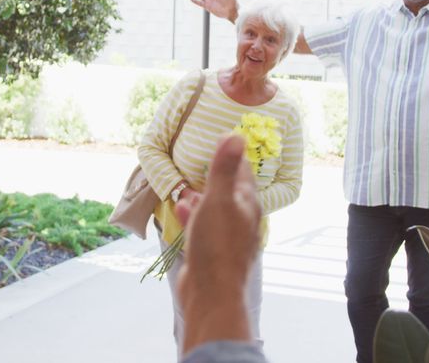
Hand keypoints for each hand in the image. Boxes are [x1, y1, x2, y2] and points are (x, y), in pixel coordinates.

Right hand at [175, 134, 259, 352]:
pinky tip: (182, 209)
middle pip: (230, 190)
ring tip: (186, 186)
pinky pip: (204, 226)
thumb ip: (224, 168)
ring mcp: (228, 237)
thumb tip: (236, 136)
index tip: (219, 138)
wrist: (211, 293)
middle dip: (215, 176)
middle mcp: (242, 219)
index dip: (231, 154)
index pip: (243, 170)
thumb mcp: (219, 200)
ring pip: (216, 209)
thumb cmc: (217, 244)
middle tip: (200, 160)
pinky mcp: (213, 252)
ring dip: (202, 196)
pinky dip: (194, 214)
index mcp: (247, 203)